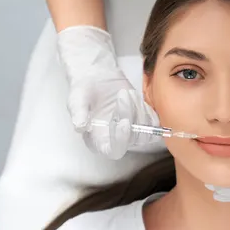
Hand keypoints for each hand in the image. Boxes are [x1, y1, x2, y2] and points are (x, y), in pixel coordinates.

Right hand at [57, 26, 160, 158]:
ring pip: (146, 131)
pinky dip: (147, 110)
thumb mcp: (76, 99)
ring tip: (127, 93)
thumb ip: (78, 113)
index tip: (124, 122)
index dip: (121, 140)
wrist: (98, 77)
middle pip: (133, 139)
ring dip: (139, 111)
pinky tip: (136, 98)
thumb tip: (80, 127)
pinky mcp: (143, 122)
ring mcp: (132, 132)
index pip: (114, 151)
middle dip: (131, 116)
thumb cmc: (85, 90)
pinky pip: (154, 122)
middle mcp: (116, 140)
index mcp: (98, 141)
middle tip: (123, 94)